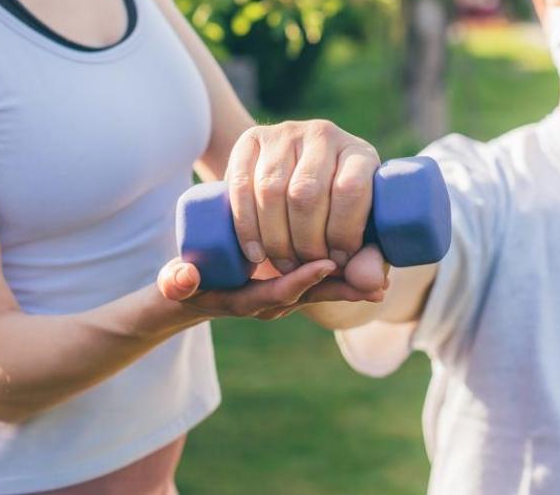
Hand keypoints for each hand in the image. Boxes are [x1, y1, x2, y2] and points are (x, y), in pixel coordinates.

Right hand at [156, 253, 385, 320]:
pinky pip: (320, 279)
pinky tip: (368, 259)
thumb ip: (176, 280)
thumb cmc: (183, 286)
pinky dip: (344, 271)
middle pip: (312, 295)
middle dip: (344, 289)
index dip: (303, 280)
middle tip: (378, 283)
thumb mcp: (176, 284)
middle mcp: (270, 301)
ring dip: (350, 280)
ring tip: (383, 274)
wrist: (189, 296)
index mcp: (248, 301)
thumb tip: (183, 278)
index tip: (327, 265)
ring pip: (320, 288)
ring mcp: (281, 292)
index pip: (279, 292)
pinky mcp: (288, 280)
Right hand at [224, 121, 386, 292]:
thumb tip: (373, 286)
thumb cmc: (337, 214)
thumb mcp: (360, 233)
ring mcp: (284, 133)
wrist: (294, 179)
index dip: (342, 233)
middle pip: (307, 193)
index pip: (350, 190)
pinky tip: (256, 253)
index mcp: (359, 153)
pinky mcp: (250, 140)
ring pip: (272, 190)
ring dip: (275, 238)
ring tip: (283, 264)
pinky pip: (241, 185)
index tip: (337, 262)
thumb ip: (368, 260)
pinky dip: (246, 226)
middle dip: (305, 242)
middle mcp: (323, 134)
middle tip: (305, 268)